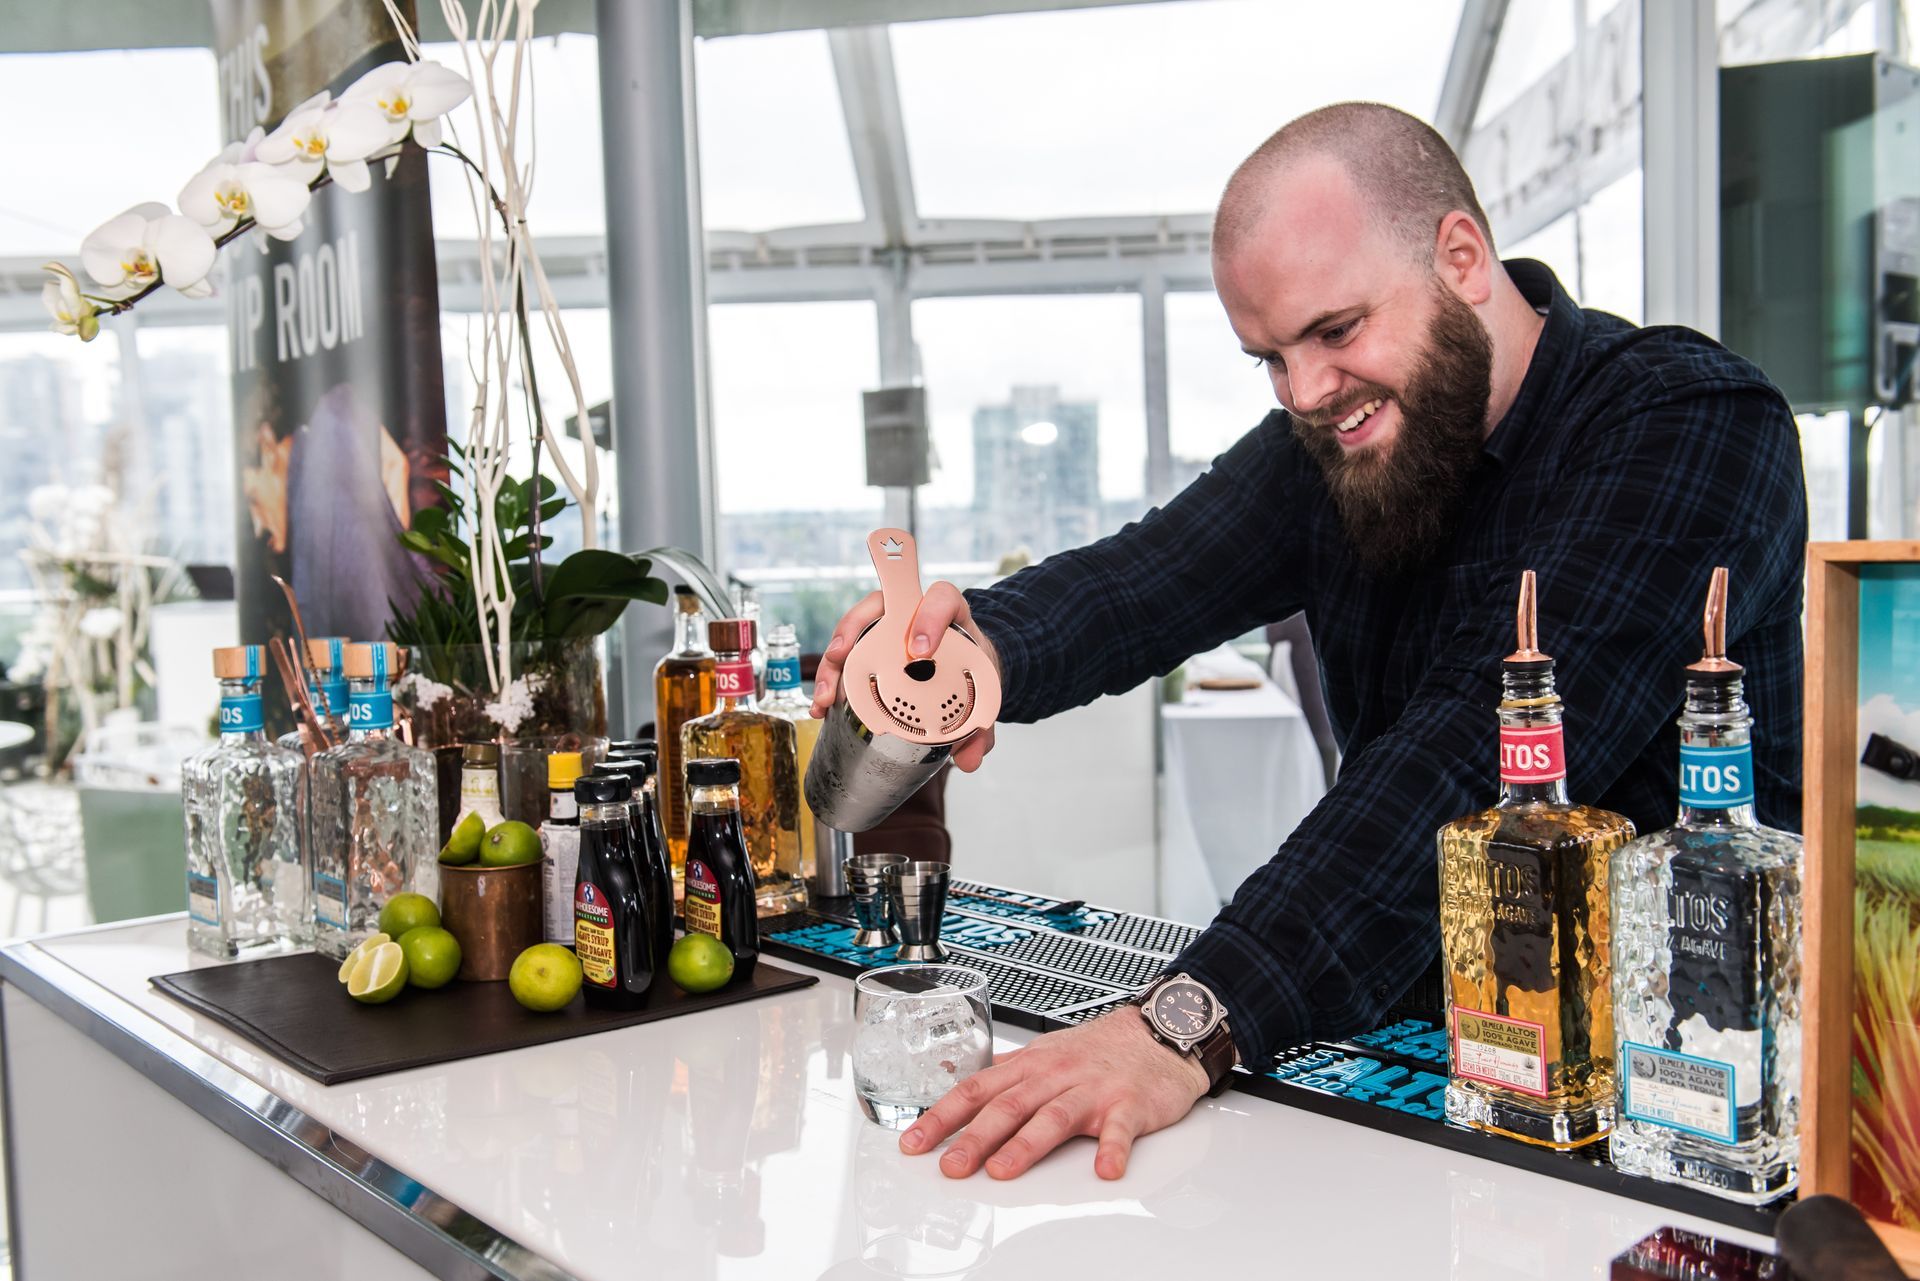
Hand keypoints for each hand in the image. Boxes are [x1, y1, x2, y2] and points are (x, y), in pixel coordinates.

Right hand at [809, 580, 999, 771]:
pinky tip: (821, 709)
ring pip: (852, 633)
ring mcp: (885, 630)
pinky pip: (843, 658)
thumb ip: (982, 729)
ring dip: (831, 664)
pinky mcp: (867, 650)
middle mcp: (911, 615)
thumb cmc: (970, 674)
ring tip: (824, 697)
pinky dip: (829, 682)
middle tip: (840, 658)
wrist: (964, 673)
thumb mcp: (982, 698)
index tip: (921, 649)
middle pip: (876, 607)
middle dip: (852, 629)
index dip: (930, 615)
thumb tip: (969, 760)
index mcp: (950, 616)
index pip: (940, 598)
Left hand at [899, 1008, 1208, 1179]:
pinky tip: (1105, 1169)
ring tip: (1003, 1170)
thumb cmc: (1097, 1050)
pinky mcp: (1130, 1105)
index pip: (977, 1090)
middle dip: (975, 1137)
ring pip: (1054, 1116)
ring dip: (1026, 1145)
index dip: (943, 1116)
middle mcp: (1056, 1076)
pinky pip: (1120, 1129)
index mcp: (1030, 1066)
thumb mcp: (1043, 1053)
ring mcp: (1093, 1090)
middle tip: (950, 1166)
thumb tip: (957, 1079)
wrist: (1158, 1031)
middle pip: (1009, 1106)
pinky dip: (1112, 1149)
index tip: (914, 1142)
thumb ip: (1003, 1071)